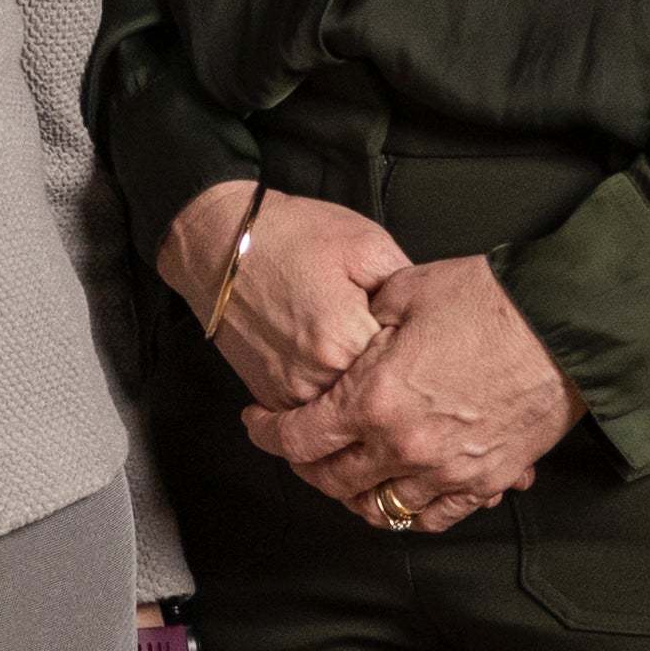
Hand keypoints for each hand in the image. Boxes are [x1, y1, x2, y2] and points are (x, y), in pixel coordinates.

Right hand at [164, 179, 410, 412]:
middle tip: (394, 355)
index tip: (418, 343)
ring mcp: (287, 392)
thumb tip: (429, 323)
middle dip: (390, 381)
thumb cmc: (290, 235)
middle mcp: (314, 377)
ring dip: (359, 397)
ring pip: (343, 414)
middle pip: (375, 400)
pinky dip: (328, 400)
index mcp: (344, 340)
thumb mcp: (366, 244)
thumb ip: (406, 288)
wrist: (220, 242)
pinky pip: (312, 414)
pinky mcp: (268, 396)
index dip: (416, 355)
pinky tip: (336, 371)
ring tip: (363, 361)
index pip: (404, 371)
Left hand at [243, 256, 569, 529]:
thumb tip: (343, 337)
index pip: (299, 437)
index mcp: (372, 398)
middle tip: (301, 448)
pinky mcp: (484, 482)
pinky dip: (409, 511)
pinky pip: (433, 519)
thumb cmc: (488, 299)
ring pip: (379, 508)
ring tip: (348, 473)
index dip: (268, 433)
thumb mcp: (404, 291)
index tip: (259, 424)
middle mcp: (402, 446)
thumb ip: (362, 324)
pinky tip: (401, 491)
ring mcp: (445, 472)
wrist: (563, 325)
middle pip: (332, 480)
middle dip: (307, 466)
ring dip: (355, 494)